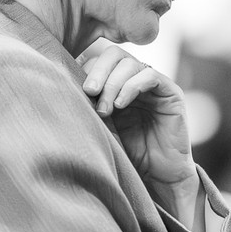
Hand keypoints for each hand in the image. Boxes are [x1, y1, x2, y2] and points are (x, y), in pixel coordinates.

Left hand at [78, 44, 193, 186]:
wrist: (158, 177)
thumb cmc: (127, 155)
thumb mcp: (101, 127)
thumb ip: (88, 106)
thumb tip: (59, 86)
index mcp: (116, 83)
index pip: (98, 60)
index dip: (86, 70)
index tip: (74, 89)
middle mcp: (135, 79)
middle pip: (113, 55)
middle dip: (97, 71)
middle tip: (89, 92)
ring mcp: (153, 84)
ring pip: (130, 63)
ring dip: (112, 84)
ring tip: (105, 110)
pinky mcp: (171, 92)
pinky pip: (150, 76)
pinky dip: (131, 87)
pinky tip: (120, 105)